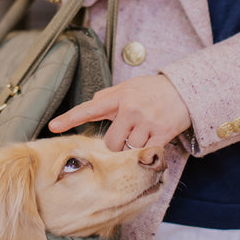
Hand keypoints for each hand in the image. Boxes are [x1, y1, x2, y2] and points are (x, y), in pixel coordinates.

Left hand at [49, 74, 191, 151]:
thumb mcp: (130, 86)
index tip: (53, 125)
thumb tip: (93, 101)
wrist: (186, 90)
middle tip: (129, 133)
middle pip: (111, 142)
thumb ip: (109, 95)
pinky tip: (154, 137)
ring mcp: (146, 122)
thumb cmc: (153, 90)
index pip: (89, 108)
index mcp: (119, 96)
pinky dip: (148, 150)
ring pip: (128, 150)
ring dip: (134, 147)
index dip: (70, 118)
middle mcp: (131, 108)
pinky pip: (145, 152)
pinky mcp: (161, 134)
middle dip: (117, 143)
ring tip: (145, 132)